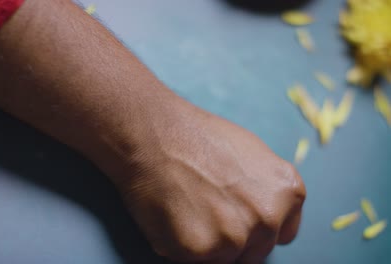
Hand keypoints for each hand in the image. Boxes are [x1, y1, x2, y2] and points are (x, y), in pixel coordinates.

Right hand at [116, 103, 305, 262]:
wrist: (155, 133)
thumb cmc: (196, 136)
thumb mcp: (252, 153)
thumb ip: (266, 189)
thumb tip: (262, 211)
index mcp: (287, 192)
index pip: (281, 233)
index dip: (255, 228)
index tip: (235, 217)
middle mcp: (269, 218)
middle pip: (254, 250)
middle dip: (231, 237)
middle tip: (205, 208)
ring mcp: (236, 237)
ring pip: (225, 259)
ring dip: (207, 244)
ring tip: (187, 207)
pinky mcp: (202, 250)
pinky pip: (194, 261)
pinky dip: (181, 245)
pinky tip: (173, 214)